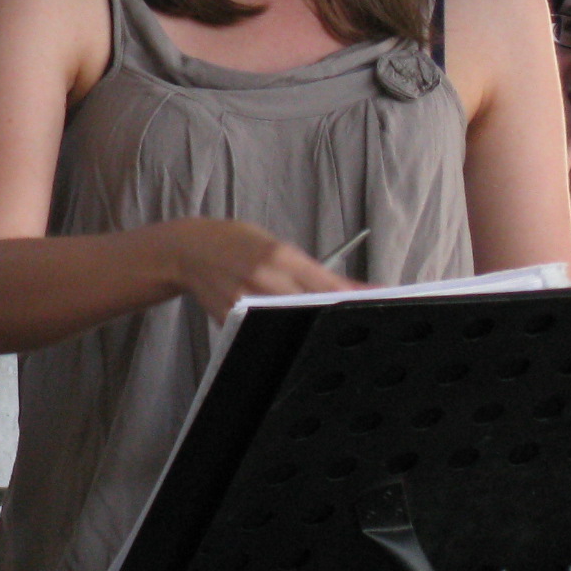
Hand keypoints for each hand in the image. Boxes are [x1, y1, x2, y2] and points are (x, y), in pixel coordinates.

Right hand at [161, 217, 357, 322]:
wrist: (188, 250)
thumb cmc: (233, 241)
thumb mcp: (272, 244)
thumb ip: (306, 267)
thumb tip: (345, 288)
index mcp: (277, 255)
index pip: (327, 282)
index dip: (356, 295)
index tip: (382, 300)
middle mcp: (263, 278)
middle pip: (313, 307)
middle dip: (337, 313)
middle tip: (360, 321)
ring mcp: (246, 301)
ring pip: (291, 321)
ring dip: (311, 324)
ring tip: (329, 327)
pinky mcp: (232, 319)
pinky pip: (266, 329)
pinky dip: (282, 328)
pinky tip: (292, 329)